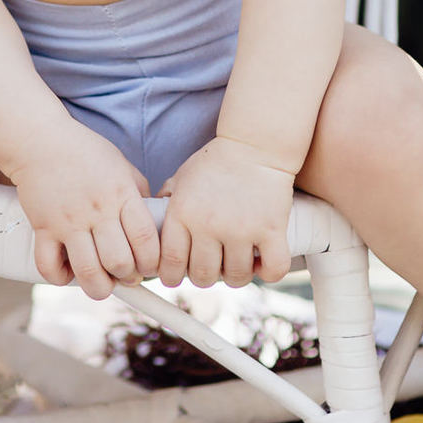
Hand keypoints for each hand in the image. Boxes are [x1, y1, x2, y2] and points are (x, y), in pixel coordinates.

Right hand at [9, 122, 161, 300]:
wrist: (41, 141)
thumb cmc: (85, 153)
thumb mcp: (122, 166)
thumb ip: (139, 194)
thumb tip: (154, 223)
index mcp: (121, 194)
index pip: (146, 240)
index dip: (152, 263)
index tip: (149, 266)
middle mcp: (97, 210)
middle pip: (120, 262)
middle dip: (128, 278)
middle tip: (126, 274)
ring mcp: (68, 221)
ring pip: (88, 272)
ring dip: (100, 287)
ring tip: (103, 282)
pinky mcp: (43, 228)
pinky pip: (49, 266)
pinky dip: (60, 278)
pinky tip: (69, 271)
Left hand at [156, 136, 296, 288]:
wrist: (254, 144)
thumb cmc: (216, 162)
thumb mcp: (182, 178)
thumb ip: (166, 202)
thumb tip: (149, 225)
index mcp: (183, 213)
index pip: (170, 262)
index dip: (171, 276)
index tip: (176, 276)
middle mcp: (209, 224)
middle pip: (203, 276)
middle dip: (204, 277)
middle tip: (210, 267)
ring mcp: (242, 229)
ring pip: (236, 277)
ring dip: (235, 276)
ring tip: (236, 263)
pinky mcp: (272, 229)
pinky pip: (272, 269)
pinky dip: (267, 272)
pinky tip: (261, 262)